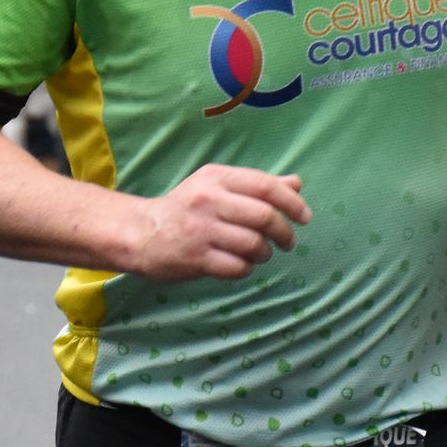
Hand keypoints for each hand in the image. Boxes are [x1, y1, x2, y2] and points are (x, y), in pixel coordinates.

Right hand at [128, 164, 311, 281]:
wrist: (142, 233)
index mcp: (217, 178)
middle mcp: (209, 201)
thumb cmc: (187, 208)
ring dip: (265, 253)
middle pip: (265, 217)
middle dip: (284, 233)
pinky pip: (238, 268)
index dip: (292, 203)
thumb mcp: (218, 186)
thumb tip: (297, 184)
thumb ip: (257, 185)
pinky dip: (247, 269)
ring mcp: (201, 230)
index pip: (266, 186)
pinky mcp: (196, 258)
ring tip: (260, 254)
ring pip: (254, 244)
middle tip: (288, 242)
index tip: (304, 217)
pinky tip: (240, 264)